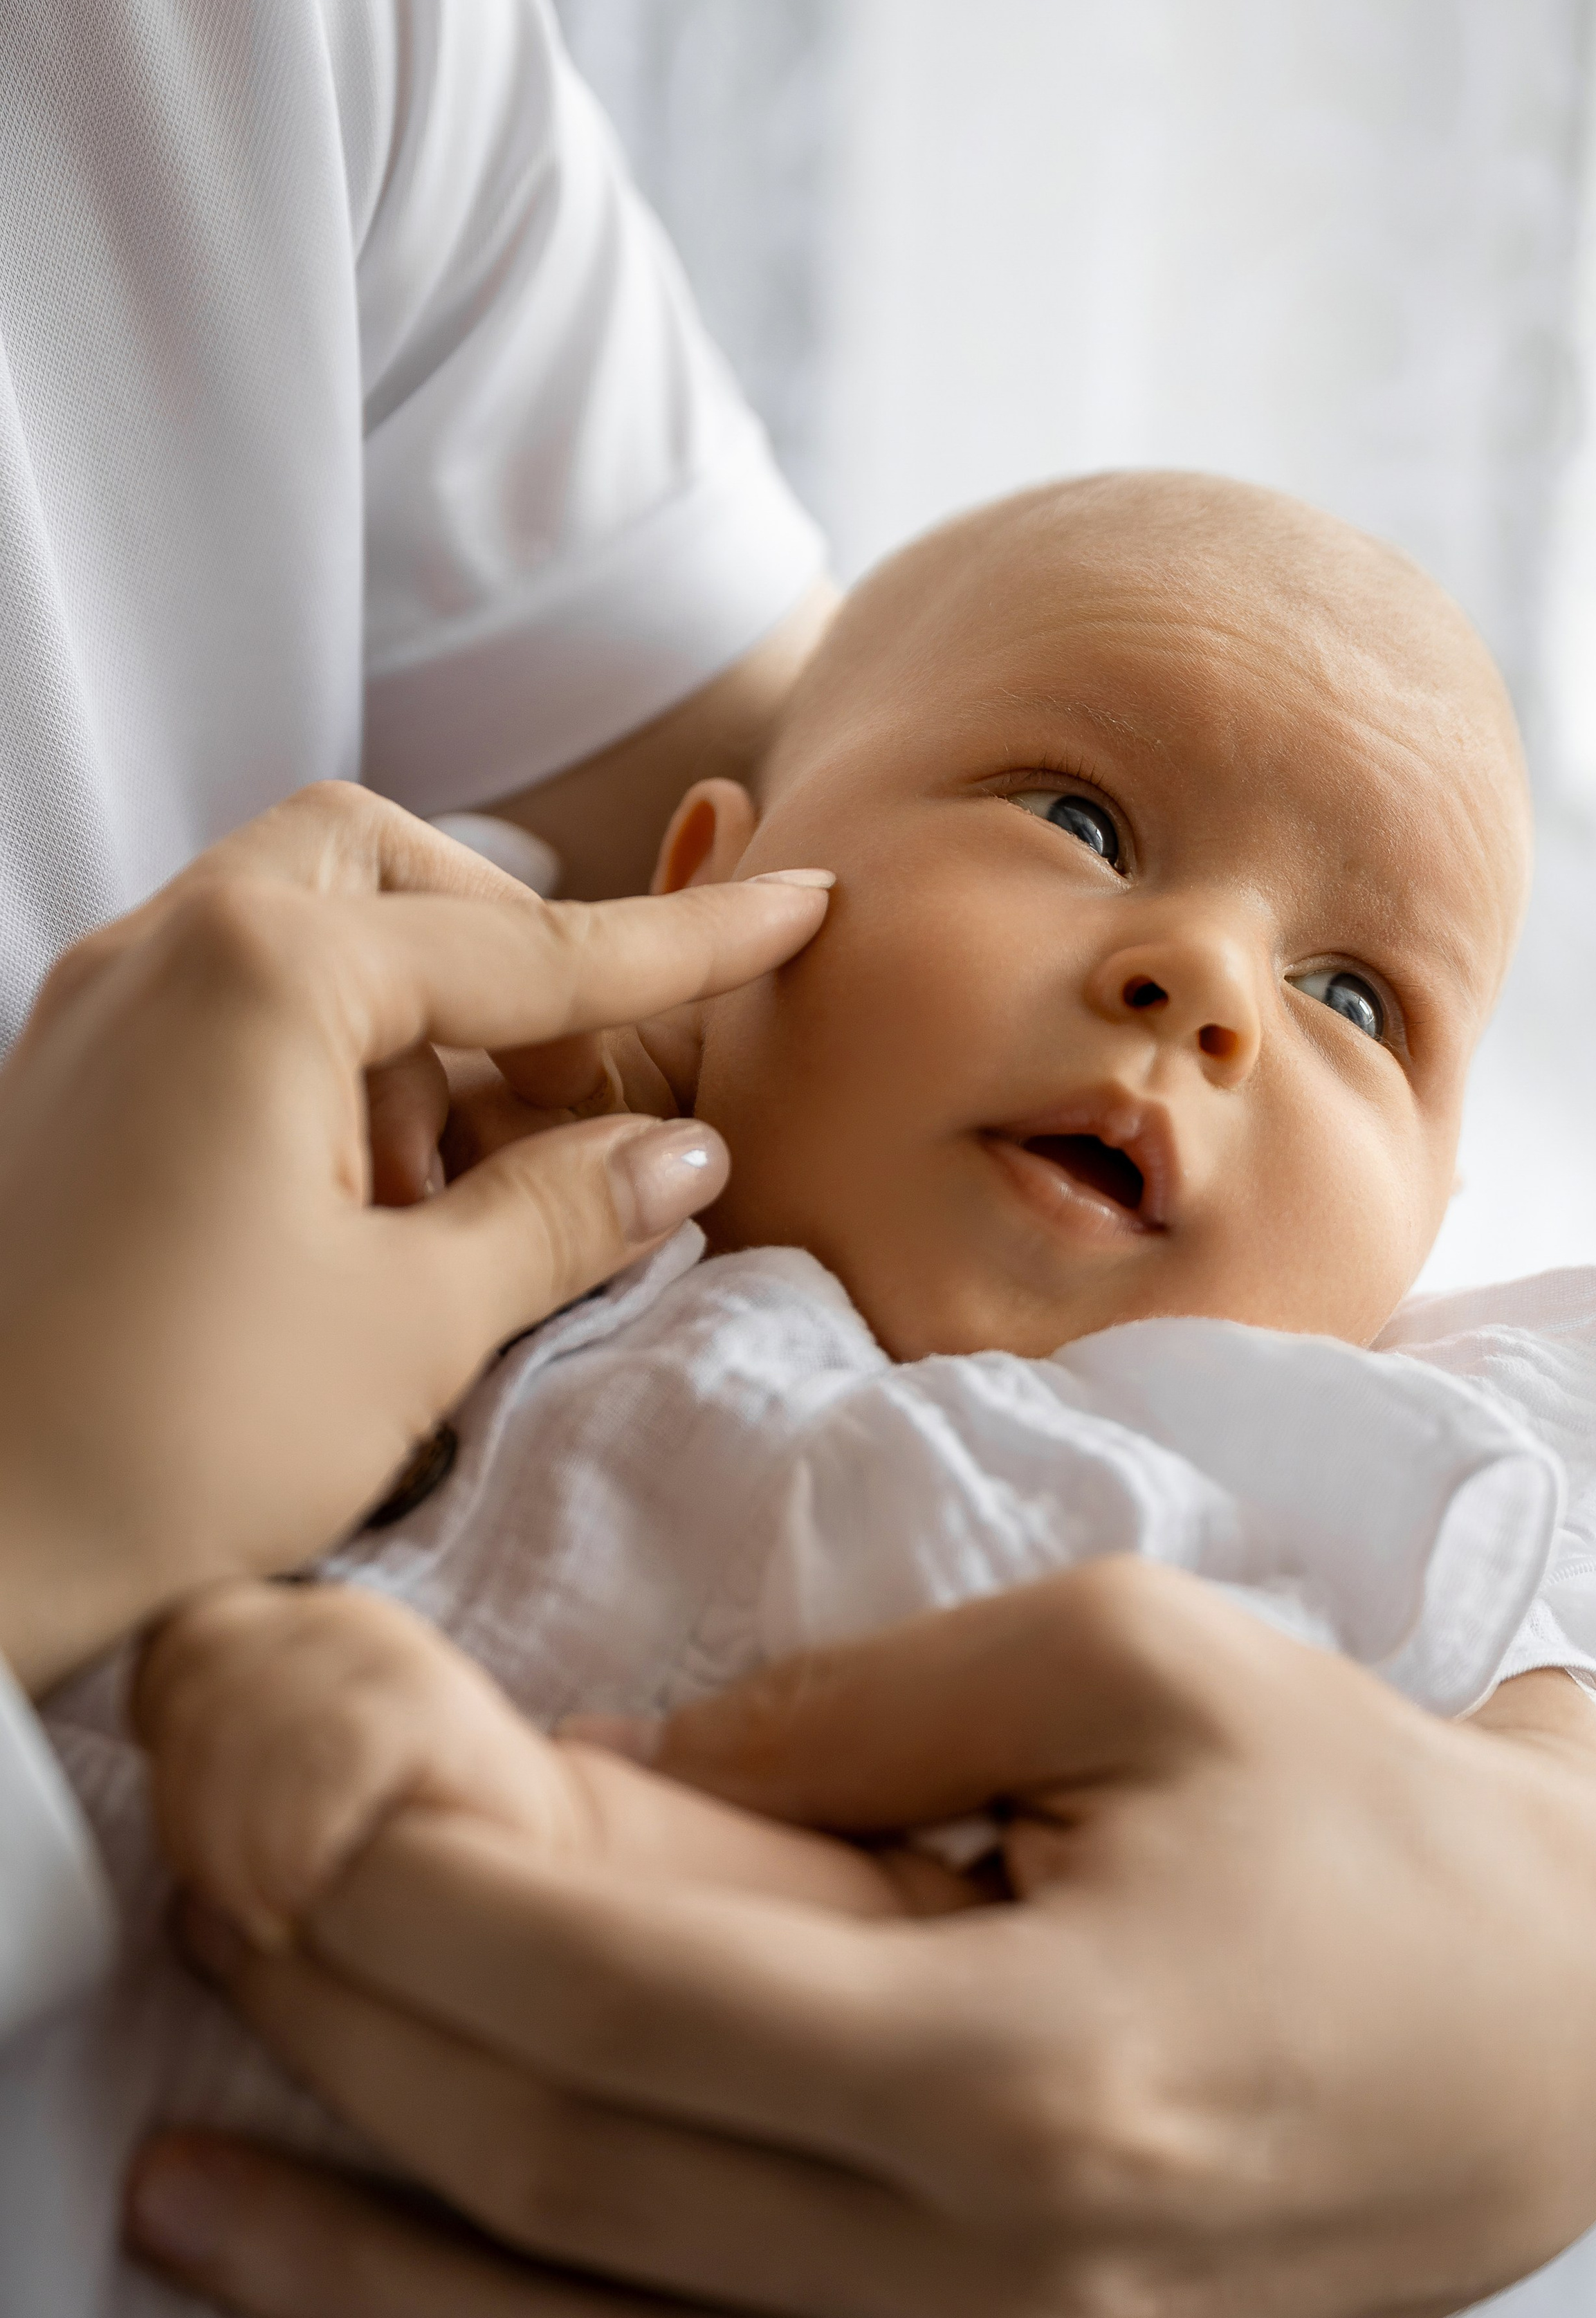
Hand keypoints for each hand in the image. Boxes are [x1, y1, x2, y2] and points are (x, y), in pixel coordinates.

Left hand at [0, 782, 830, 1690]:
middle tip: (579, 1101)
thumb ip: (561, 1213)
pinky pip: (231, 1015)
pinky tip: (364, 1218)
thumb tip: (678, 1157)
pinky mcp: (65, 1091)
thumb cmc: (160, 1446)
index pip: (527, 943)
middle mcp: (159, 951)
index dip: (683, 946)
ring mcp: (94, 1014)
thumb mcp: (409, 1327)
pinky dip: (330, 1073)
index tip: (800, 906)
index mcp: (260, 973)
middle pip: (383, 870)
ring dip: (416, 1032)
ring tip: (456, 1200)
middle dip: (508, 958)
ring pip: (303, 935)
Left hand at [125, 1560, 1595, 2317]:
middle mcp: (989, 2291)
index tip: (300, 1791)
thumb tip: (617, 1776)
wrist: (1552, 2039)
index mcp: (1025, 2077)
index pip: (615, 2002)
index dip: (413, 1902)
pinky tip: (402, 2297)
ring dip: (366, 2267)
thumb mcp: (1126, 1658)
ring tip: (189, 2184)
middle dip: (349, 2039)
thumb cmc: (1354, 1811)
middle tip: (217, 1917)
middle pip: (569, 2175)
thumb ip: (851, 1713)